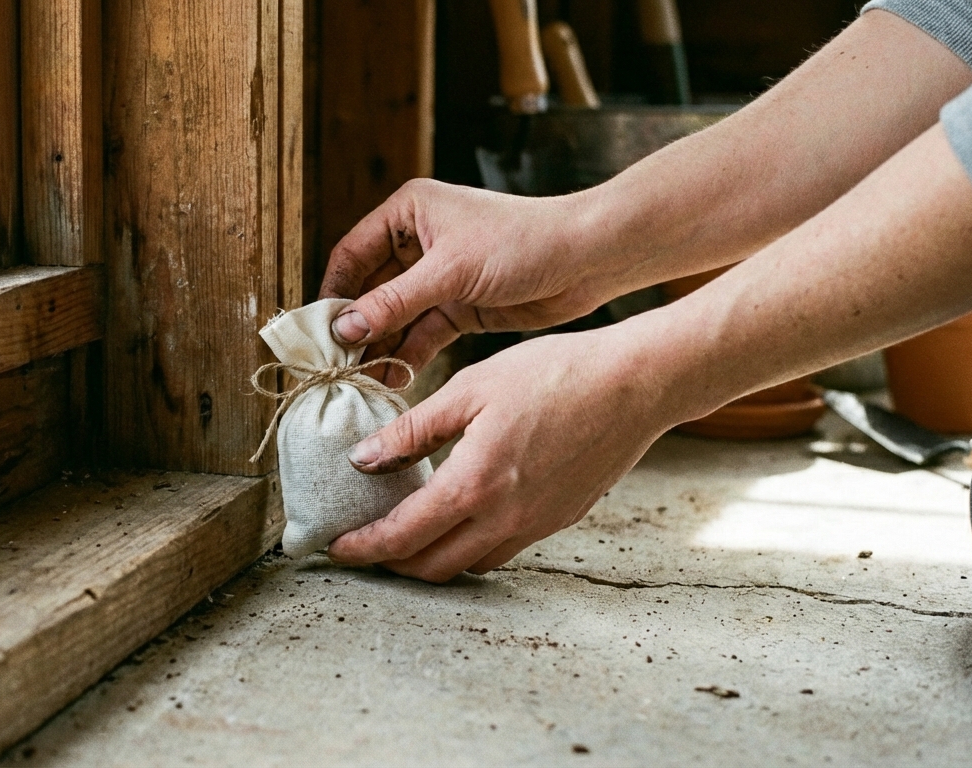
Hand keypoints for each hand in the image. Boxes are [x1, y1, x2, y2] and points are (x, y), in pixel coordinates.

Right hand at [320, 179, 612, 384]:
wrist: (588, 260)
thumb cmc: (523, 242)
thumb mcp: (450, 272)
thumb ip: (393, 302)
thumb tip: (344, 329)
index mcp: (410, 212)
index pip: (353, 254)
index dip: (334, 292)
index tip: (318, 332)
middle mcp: (419, 242)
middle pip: (370, 290)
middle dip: (355, 328)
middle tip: (334, 366)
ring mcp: (439, 277)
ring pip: (395, 317)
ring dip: (380, 348)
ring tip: (359, 382)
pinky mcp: (460, 306)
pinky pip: (422, 333)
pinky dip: (407, 355)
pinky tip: (391, 380)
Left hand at [325, 323, 686, 582]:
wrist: (635, 385)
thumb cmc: (553, 373)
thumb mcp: (470, 388)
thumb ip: (412, 429)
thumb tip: (363, 459)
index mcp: (474, 484)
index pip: (402, 536)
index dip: (363, 548)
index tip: (336, 548)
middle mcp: (504, 518)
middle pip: (432, 567)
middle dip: (391, 564)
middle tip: (366, 545)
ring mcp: (537, 524)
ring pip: (469, 565)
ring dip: (433, 559)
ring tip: (409, 532)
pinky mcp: (561, 519)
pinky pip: (503, 549)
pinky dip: (471, 545)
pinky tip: (463, 515)